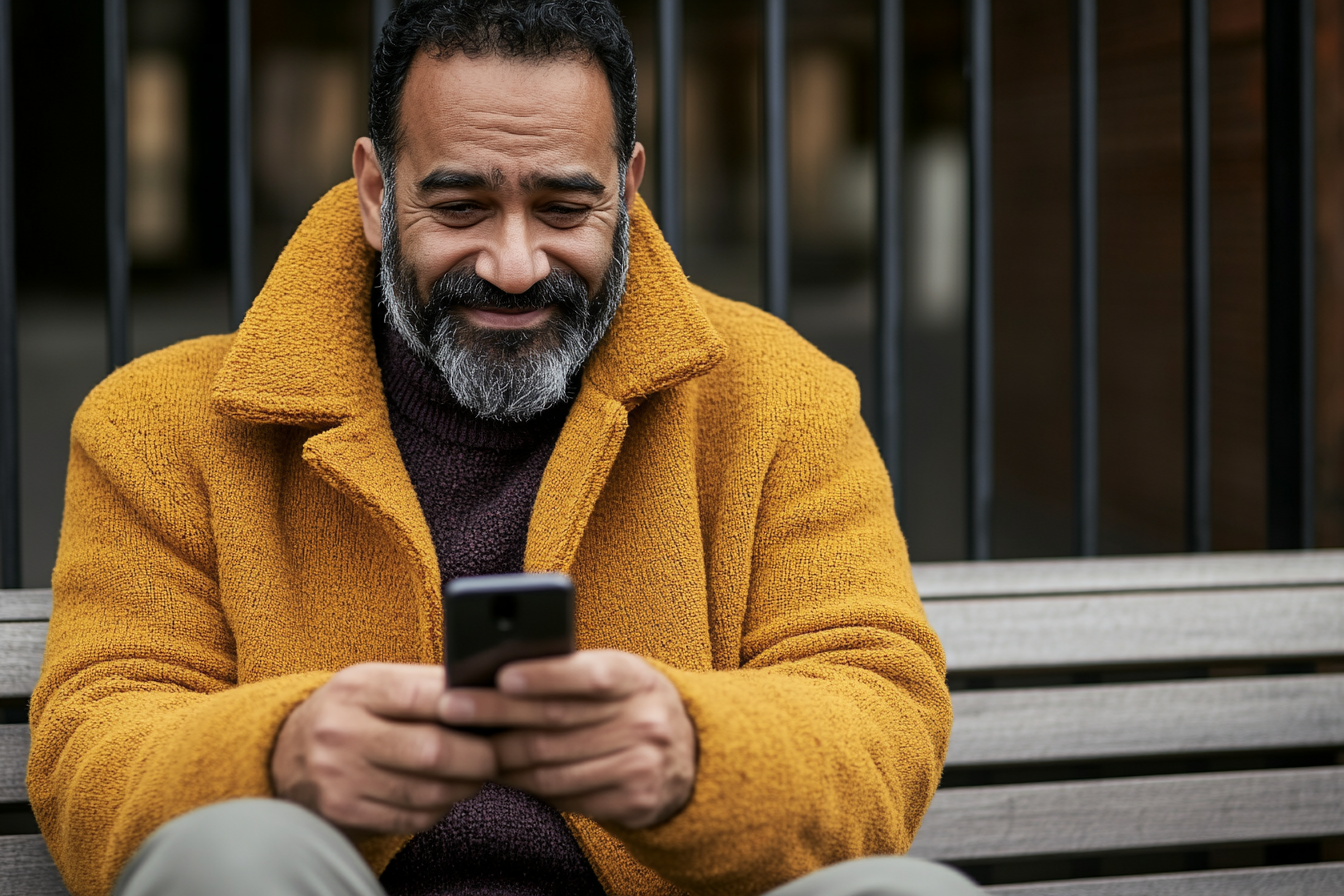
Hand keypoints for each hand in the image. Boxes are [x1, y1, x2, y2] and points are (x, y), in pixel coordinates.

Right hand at [272, 663, 495, 833]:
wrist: (285, 751)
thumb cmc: (348, 710)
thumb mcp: (374, 681)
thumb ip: (424, 684)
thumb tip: (485, 693)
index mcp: (357, 689)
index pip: (424, 695)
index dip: (468, 707)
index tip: (493, 714)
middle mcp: (343, 732)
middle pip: (433, 751)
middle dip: (479, 757)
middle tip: (494, 754)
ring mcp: (341, 777)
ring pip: (429, 792)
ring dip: (464, 786)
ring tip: (472, 774)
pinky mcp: (344, 812)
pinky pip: (412, 820)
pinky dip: (439, 809)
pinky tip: (441, 794)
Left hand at [440, 650, 696, 828]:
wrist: (689, 753)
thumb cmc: (628, 702)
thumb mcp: (614, 675)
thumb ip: (569, 671)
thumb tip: (498, 675)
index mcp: (635, 677)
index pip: (588, 674)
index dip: (544, 675)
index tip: (500, 675)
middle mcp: (644, 720)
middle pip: (556, 723)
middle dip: (496, 716)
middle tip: (452, 709)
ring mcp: (641, 763)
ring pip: (552, 766)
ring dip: (502, 758)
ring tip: (467, 746)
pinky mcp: (633, 800)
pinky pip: (565, 796)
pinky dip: (528, 786)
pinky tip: (504, 774)